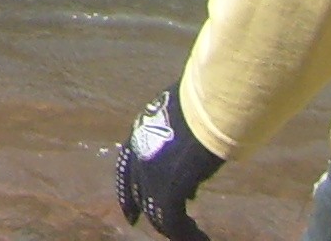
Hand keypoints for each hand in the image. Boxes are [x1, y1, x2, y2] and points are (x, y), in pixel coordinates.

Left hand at [112, 84, 219, 240]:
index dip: (128, 196)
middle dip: (153, 215)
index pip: (125, 172)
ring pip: (158, 214)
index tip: (131, 216)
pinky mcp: (169, 189)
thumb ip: (177, 143)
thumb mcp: (180, 121)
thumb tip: (187, 169)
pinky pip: (175, 222)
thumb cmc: (200, 103)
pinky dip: (188, 235)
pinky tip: (202, 239)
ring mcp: (152, 174)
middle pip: (141, 196)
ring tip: (193, 237)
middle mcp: (140, 157)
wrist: (205, 107)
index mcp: (138, 136)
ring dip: (174, 229)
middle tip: (164, 229)